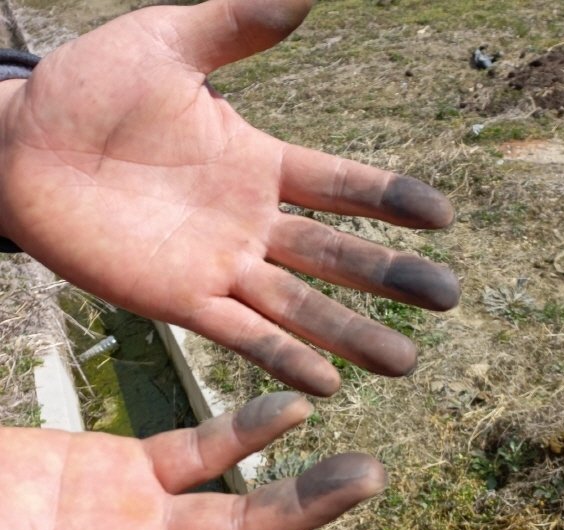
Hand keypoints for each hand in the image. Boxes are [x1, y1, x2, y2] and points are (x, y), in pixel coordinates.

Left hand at [0, 0, 458, 395]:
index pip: (341, 186)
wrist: (22, 150)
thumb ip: (233, 28)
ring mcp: (221, 267)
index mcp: (259, 162)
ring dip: (352, 336)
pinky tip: (326, 385)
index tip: (442, 218)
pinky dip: (283, 358)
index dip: (390, 202)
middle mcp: (252, 222)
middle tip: (447, 300)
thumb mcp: (166, 44)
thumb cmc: (89, 92)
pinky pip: (242, 335)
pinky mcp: (182, 302)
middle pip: (337, 257)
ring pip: (301, 308)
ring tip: (404, 363)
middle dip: (392, 280)